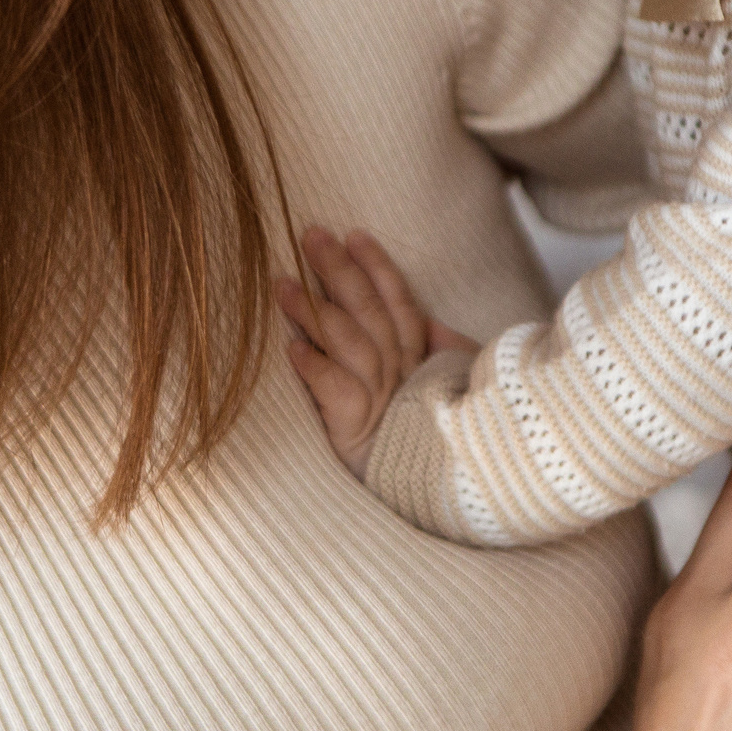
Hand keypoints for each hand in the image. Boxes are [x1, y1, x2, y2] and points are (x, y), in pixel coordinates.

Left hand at [276, 227, 473, 478]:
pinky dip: (315, 367)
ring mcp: (381, 400)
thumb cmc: (433, 445)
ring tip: (281, 282)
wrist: (436, 497)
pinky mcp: (357, 430)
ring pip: (348, 343)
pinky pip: (336, 391)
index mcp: (419, 360)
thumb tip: (431, 321)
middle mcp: (400, 374)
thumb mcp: (450, 391)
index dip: (377, 266)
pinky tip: (291, 347)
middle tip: (310, 235)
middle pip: (369, 312)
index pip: (398, 302)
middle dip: (340, 270)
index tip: (353, 233)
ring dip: (313, 310)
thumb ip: (442, 353)